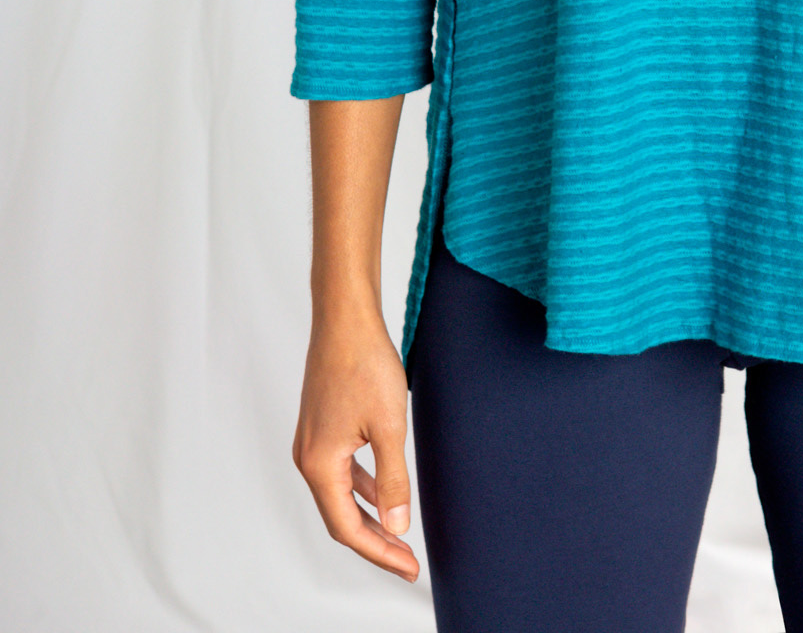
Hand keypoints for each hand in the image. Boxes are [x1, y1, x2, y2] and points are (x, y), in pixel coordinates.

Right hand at [292, 308, 419, 580]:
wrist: (345, 319)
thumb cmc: (364, 364)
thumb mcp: (389, 426)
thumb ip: (393, 479)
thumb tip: (397, 526)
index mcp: (319, 465)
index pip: (348, 528)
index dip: (380, 553)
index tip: (410, 567)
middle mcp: (308, 459)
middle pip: (340, 517)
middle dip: (375, 542)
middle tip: (408, 559)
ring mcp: (312, 443)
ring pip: (341, 495)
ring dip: (370, 516)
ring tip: (400, 534)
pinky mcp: (322, 427)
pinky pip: (341, 471)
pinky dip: (363, 487)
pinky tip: (384, 490)